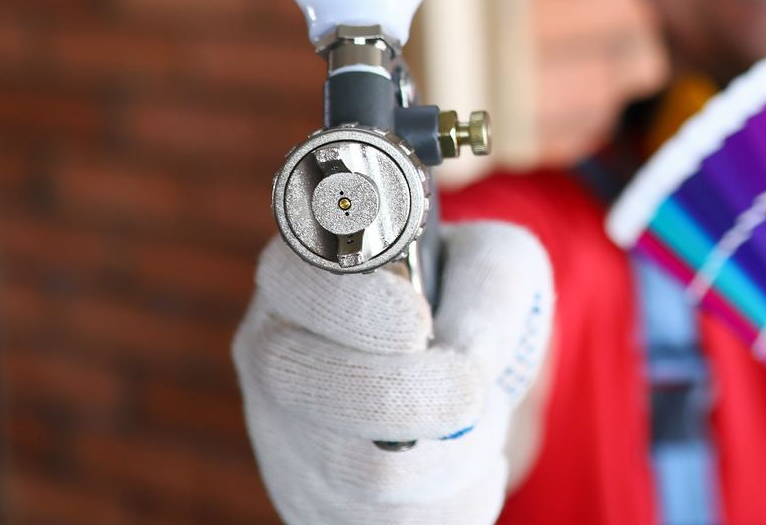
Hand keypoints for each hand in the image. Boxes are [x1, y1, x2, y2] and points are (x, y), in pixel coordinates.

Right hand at [235, 222, 553, 523]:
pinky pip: (391, 523)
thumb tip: (465, 358)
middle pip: (300, 381)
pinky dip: (454, 503)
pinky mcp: (313, 507)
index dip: (351, 306)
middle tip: (471, 395)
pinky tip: (465, 467)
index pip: (289, 277)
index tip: (416, 324)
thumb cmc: (466, 308)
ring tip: (479, 423)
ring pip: (361, 473)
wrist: (458, 386)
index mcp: (299, 276)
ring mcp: (283, 441)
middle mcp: (271, 356)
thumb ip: (487, 289)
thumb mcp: (493, 266)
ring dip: (452, 457)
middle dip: (406, 397)